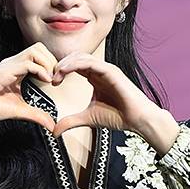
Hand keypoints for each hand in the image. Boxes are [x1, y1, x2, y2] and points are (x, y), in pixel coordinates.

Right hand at [0, 42, 58, 132]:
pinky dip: (40, 70)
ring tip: (49, 80)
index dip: (51, 65)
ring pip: (35, 50)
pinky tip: (44, 82)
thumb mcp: (20, 111)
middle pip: (39, 47)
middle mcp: (13, 63)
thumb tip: (52, 125)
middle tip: (55, 79)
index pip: (39, 55)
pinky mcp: (4, 71)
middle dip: (52, 61)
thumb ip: (36, 115)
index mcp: (17, 69)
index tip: (55, 82)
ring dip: (47, 63)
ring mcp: (8, 65)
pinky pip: (27, 63)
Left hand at [49, 53, 175, 143]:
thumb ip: (71, 121)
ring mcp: (106, 69)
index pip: (74, 66)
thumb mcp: (88, 118)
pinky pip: (90, 62)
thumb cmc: (118, 116)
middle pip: (75, 57)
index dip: (60, 71)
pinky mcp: (111, 71)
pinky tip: (64, 71)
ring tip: (56, 74)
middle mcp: (99, 70)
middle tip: (51, 78)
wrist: (137, 119)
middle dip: (60, 65)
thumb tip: (54, 131)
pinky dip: (75, 64)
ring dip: (65, 63)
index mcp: (94, 77)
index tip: (52, 83)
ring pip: (81, 56)